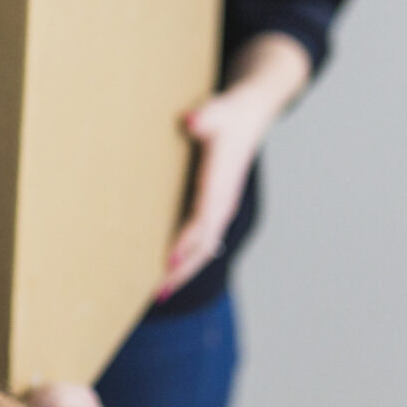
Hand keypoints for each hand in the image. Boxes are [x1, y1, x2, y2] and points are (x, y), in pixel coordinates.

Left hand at [155, 86, 272, 299]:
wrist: (250, 115)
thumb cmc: (229, 115)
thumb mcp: (216, 111)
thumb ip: (204, 117)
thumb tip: (192, 121)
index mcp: (219, 187)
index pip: (202, 222)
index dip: (185, 244)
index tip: (167, 264)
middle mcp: (221, 205)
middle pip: (202, 247)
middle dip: (181, 271)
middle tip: (156, 294)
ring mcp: (220, 209)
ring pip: (203, 249)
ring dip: (183, 271)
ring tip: (159, 293)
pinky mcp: (216, 207)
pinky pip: (202, 240)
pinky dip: (187, 257)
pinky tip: (171, 268)